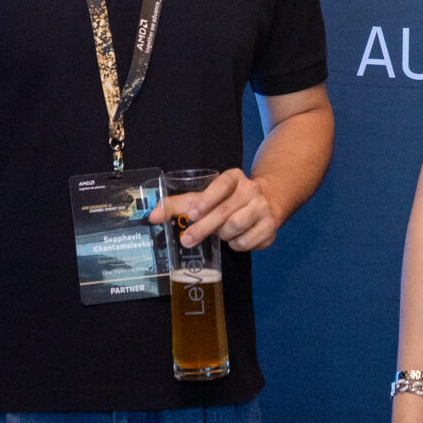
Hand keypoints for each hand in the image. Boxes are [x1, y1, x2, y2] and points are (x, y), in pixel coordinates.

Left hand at [150, 168, 284, 250]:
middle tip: (186, 240)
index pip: (221, 185)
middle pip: (225, 212)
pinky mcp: (270, 227)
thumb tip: (152, 216)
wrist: (267, 202)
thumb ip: (179, 205)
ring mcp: (263, 208)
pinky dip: (237, 245)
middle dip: (203, 228)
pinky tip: (236, 238)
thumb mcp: (206, 196)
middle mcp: (251, 190)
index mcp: (234, 177)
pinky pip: (247, 242)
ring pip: (236, 228)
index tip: (193, 213)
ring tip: (221, 232)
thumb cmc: (227, 200)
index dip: (207, 199)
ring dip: (223, 236)